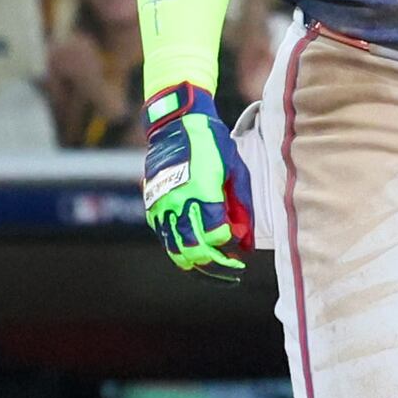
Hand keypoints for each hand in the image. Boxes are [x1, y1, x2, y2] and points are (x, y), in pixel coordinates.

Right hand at [142, 84, 255, 280]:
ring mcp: (161, 206)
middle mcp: (177, 203)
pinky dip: (181, 251)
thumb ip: (241, 208)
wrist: (175, 124)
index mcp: (201, 192)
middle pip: (195, 251)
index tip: (240, 252)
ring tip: (216, 273)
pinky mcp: (152, 207)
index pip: (215, 237)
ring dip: (197, 266)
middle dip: (216, 268)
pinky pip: (166, 239)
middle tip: (234, 273)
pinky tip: (198, 254)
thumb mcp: (236, 171)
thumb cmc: (212, 145)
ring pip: (176, 251)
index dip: (229, 249)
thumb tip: (245, 242)